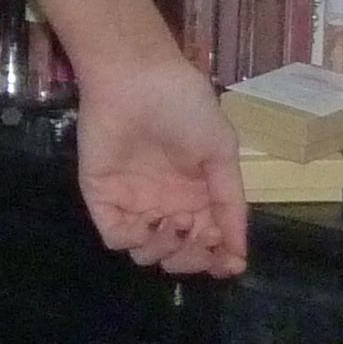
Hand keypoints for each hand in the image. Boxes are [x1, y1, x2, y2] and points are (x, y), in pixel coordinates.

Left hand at [73, 37, 249, 275]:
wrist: (137, 79)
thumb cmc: (185, 107)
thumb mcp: (222, 151)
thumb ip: (231, 203)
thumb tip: (238, 254)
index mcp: (198, 194)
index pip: (209, 242)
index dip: (219, 259)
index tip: (229, 263)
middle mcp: (167, 204)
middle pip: (180, 255)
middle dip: (195, 258)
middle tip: (202, 236)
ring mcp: (134, 203)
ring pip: (148, 254)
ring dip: (167, 249)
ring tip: (175, 219)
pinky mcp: (103, 198)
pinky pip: (117, 238)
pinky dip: (135, 239)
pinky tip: (149, 219)